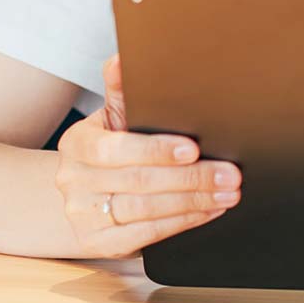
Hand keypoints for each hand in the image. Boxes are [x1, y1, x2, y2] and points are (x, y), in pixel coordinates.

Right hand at [54, 52, 241, 258]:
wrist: (83, 194)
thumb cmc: (108, 149)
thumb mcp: (111, 118)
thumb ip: (120, 90)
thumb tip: (122, 59)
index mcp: (77, 142)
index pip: (115, 149)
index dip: (155, 150)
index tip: (193, 149)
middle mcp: (73, 180)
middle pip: (138, 182)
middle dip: (191, 178)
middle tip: (230, 175)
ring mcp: (82, 215)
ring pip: (144, 210)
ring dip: (193, 202)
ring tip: (227, 193)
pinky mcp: (97, 243)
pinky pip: (145, 236)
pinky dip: (181, 223)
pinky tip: (207, 212)